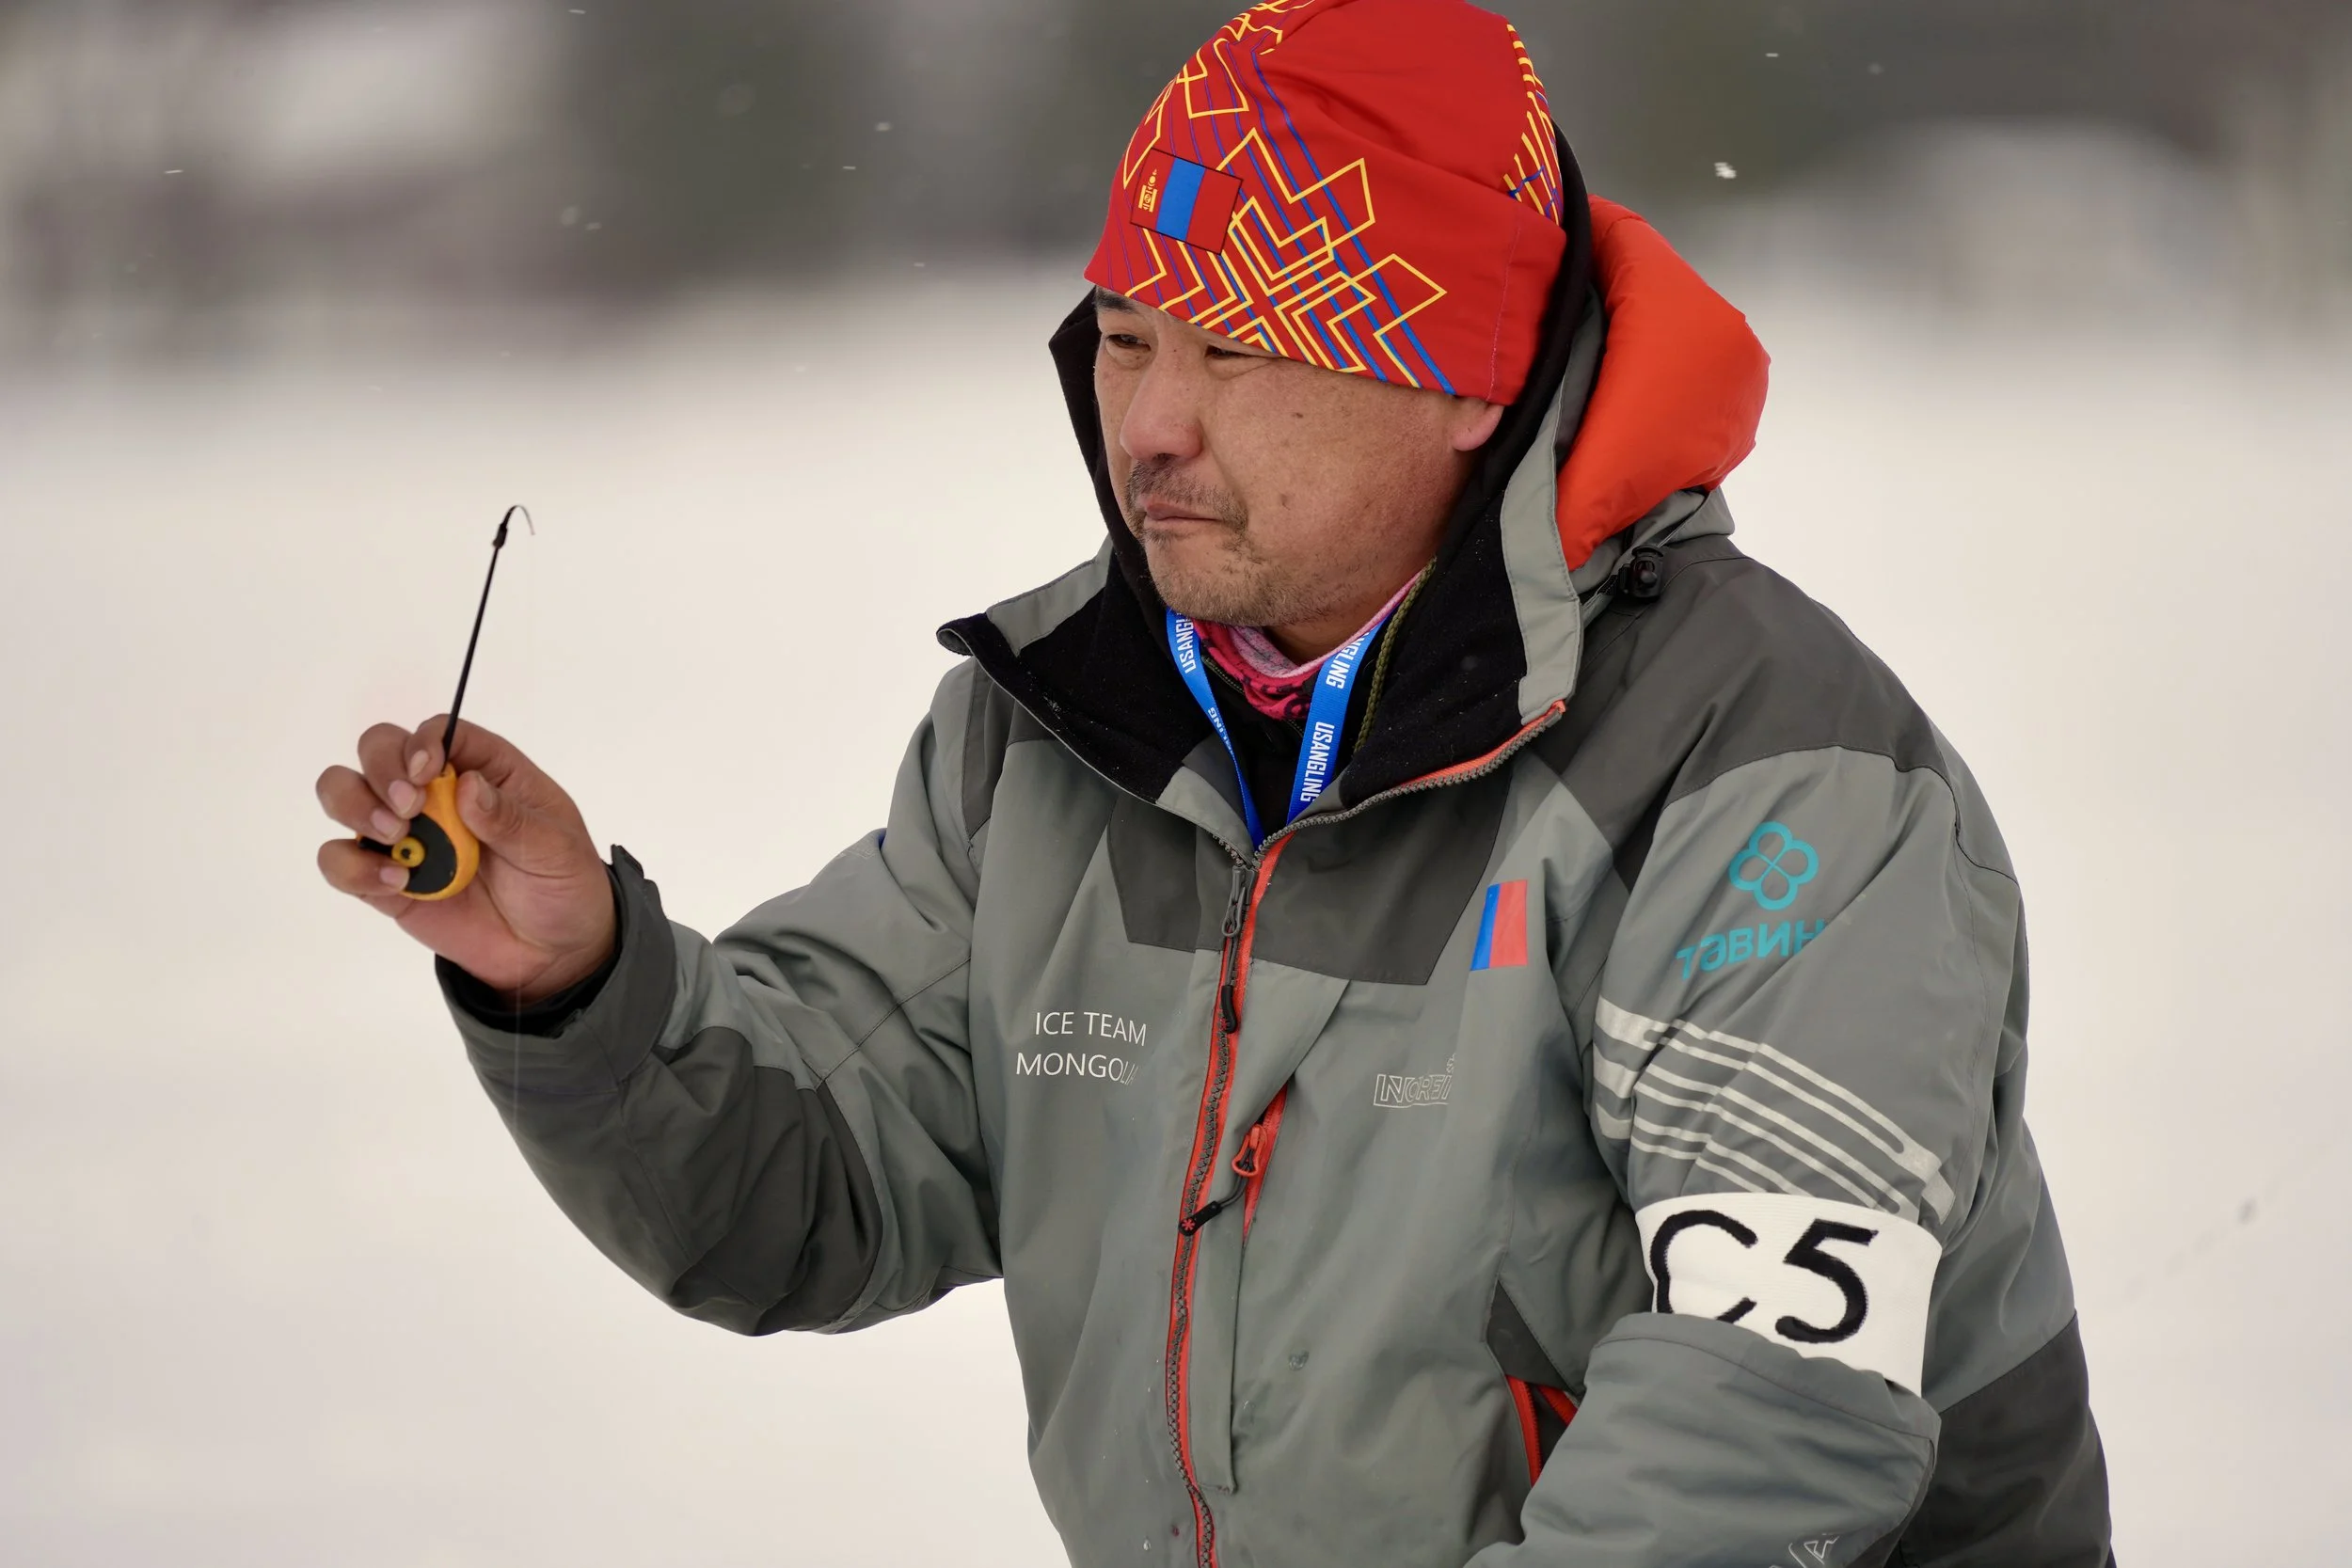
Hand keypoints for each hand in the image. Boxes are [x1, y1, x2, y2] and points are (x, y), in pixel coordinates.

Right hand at [315, 718, 616, 1002]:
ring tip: (396, 836)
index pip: (439, 732)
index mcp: (485, 770)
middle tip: (409, 808)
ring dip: (354, 806)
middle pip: (378, 749)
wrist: (552, 952)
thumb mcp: (556, 848)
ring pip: (343, 793)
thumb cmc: (562, 884)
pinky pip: (340, 861)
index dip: (422, 743)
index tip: (426, 773)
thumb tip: (467, 785)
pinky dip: (351, 867)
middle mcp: (436, 793)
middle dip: (381, 769)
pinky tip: (395, 882)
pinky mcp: (385, 880)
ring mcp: (405, 835)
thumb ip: (511, 818)